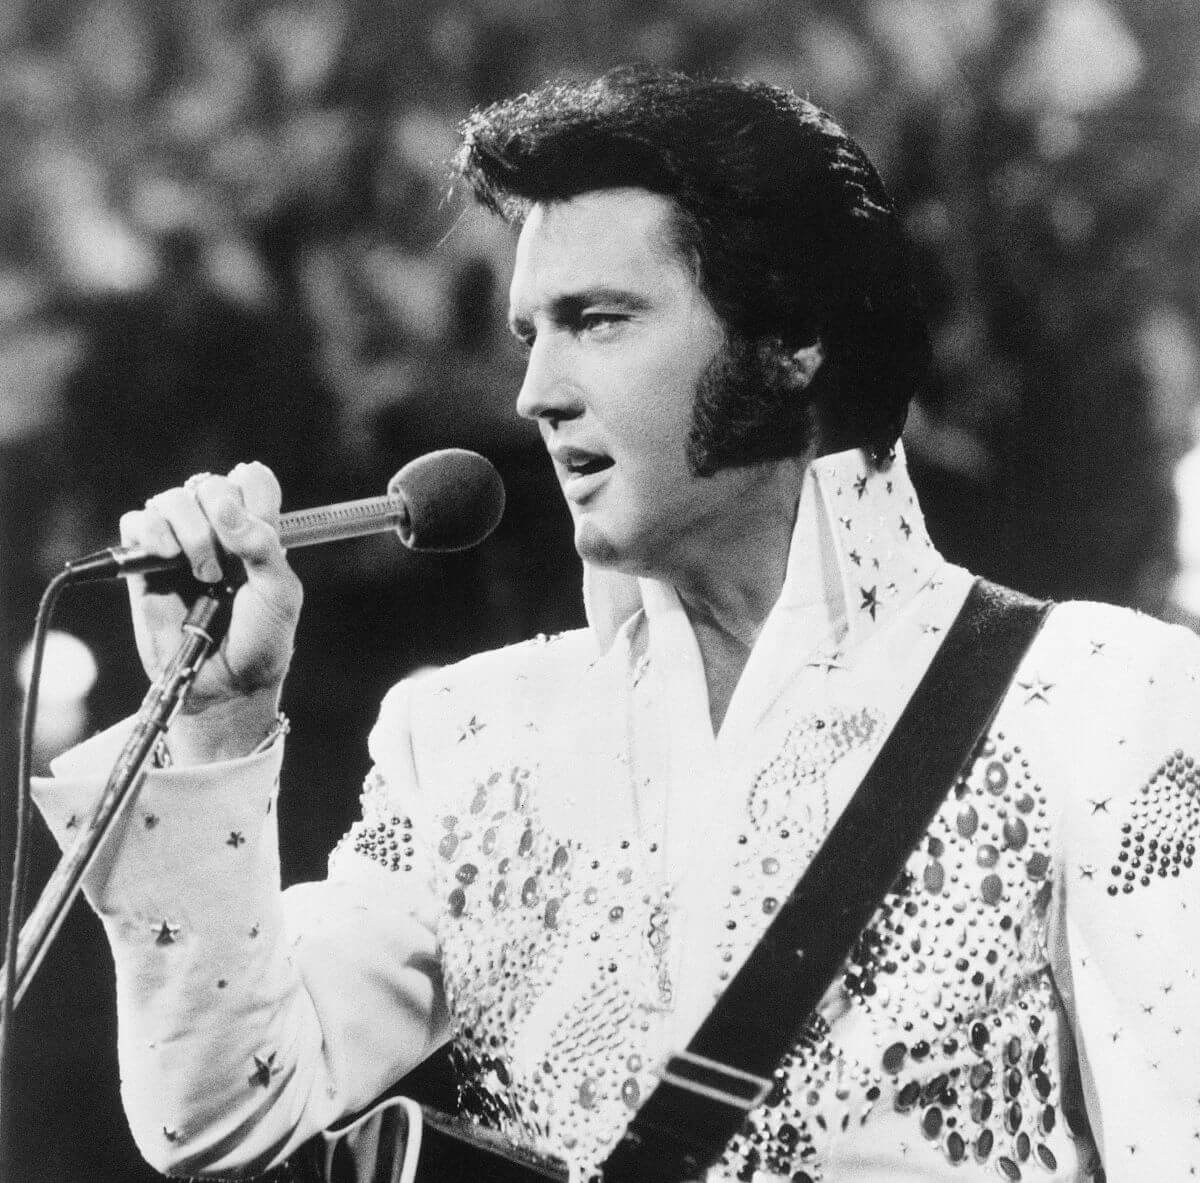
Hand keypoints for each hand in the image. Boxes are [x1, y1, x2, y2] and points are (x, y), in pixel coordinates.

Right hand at [118, 463, 302, 762]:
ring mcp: (179, 544)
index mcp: (257, 531)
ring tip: (204, 574)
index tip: (258, 528)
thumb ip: (263, 546)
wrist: (226, 683)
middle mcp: (217, 531)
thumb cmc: (260, 640)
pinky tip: (168, 558)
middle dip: (220, 517)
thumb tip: (224, 508)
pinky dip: (152, 532)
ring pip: (172, 499)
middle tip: (228, 563)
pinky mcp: (144, 563)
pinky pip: (137, 522)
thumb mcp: (280, 594)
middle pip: (211, 484)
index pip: (253, 480)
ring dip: (191, 531)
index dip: (254, 494)